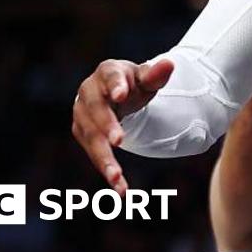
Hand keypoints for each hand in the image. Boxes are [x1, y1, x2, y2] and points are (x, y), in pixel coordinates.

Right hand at [71, 58, 173, 193]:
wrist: (116, 93)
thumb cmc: (133, 83)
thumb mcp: (147, 78)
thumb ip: (156, 74)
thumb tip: (169, 64)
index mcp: (108, 72)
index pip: (111, 77)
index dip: (116, 86)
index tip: (122, 96)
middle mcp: (89, 92)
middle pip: (97, 110)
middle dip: (107, 126)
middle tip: (119, 141)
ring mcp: (82, 114)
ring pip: (91, 138)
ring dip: (104, 158)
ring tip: (117, 178)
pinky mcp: (83, 133)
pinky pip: (93, 153)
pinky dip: (105, 169)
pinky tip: (119, 187)